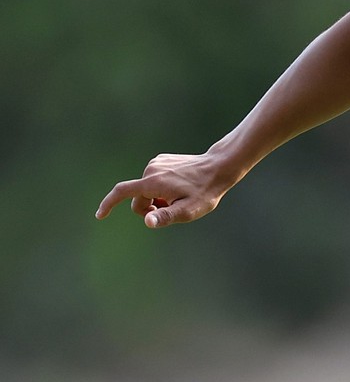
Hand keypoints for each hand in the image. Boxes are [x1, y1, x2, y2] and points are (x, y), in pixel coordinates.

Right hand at [95, 152, 234, 227]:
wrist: (218, 167)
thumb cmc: (205, 192)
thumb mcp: (188, 210)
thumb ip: (166, 216)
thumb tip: (147, 221)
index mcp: (153, 182)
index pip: (122, 192)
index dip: (108, 204)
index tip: (100, 215)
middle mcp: (151, 169)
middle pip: (137, 197)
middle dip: (149, 208)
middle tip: (172, 209)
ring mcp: (156, 162)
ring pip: (145, 190)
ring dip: (157, 198)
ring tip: (179, 196)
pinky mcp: (162, 160)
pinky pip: (153, 180)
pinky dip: (161, 188)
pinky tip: (180, 187)